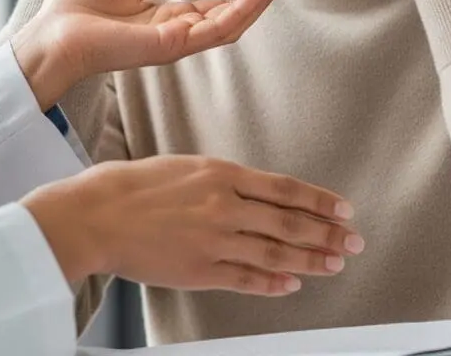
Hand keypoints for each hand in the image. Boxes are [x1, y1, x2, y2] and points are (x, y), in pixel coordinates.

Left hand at [12, 0, 290, 110]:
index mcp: (162, 22)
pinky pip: (213, 29)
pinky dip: (240, 10)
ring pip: (228, 25)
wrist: (47, 35)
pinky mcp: (169, 45)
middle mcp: (173, 35)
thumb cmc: (72, 15)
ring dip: (257, 2)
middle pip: (227, 19)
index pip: (211, 10)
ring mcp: (173, 43)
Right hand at [23, 156, 362, 295]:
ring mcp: (214, 240)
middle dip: (327, 232)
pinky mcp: (200, 270)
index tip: (343, 208)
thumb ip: (218, 181)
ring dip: (311, 259)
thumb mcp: (182, 167)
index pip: (283, 187)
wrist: (97, 213)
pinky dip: (274, 282)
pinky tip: (292, 283)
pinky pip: (247, 278)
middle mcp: (224, 205)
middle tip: (354, 240)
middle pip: (289, 221)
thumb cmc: (131, 185)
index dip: (319, 200)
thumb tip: (249, 193)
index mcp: (219, 173)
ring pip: (276, 251)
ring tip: (335, 263)